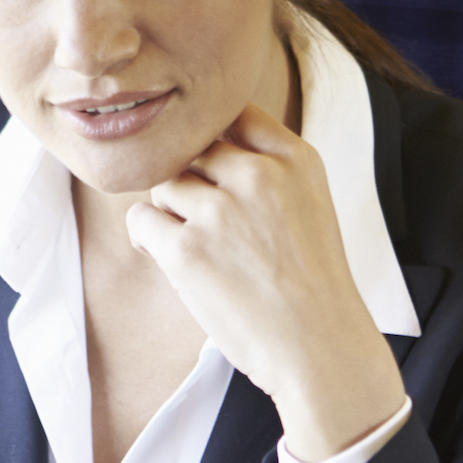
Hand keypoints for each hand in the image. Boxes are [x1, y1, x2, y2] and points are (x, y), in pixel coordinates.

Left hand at [124, 103, 406, 462]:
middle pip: (194, 149)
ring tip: (192, 245)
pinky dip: (146, 237)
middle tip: (202, 220)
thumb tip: (210, 152)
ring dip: (169, 211)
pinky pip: (141, 220)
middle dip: (192, 181)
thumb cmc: (313, 286)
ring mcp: (220, 211)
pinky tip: (169, 259)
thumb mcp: (312, 206)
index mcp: (297, 160)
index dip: (216, 138)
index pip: (236, 114)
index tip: (214, 167)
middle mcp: (259, 175)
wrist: (320, 349)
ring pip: (165, 184)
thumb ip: (271, 172)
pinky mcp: (186, 250)